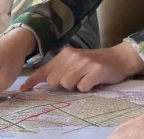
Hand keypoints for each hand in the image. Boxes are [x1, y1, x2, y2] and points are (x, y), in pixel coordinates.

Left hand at [20, 42, 143, 92]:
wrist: (120, 57)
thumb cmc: (95, 62)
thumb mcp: (75, 61)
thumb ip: (60, 68)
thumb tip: (44, 81)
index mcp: (65, 54)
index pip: (45, 69)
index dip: (33, 80)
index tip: (23, 89)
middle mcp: (73, 56)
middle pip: (54, 80)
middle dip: (62, 85)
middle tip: (75, 81)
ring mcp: (84, 63)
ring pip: (66, 85)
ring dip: (75, 87)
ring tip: (85, 80)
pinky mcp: (96, 71)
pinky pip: (82, 87)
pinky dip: (86, 88)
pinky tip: (93, 82)